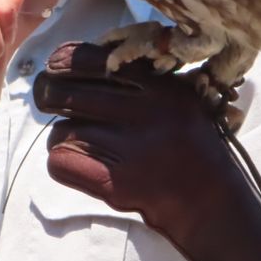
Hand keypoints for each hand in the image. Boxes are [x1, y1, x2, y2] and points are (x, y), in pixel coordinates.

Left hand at [32, 41, 260, 260]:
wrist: (212, 203)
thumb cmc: (191, 144)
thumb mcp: (178, 96)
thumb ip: (140, 76)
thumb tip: (80, 57)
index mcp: (159, 86)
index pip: (88, 60)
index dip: (62, 62)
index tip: (57, 67)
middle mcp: (145, 113)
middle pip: (63, 93)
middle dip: (48, 95)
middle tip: (48, 99)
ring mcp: (130, 150)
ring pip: (61, 130)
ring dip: (61, 135)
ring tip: (78, 139)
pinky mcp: (117, 183)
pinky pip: (61, 163)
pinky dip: (62, 163)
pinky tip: (77, 162)